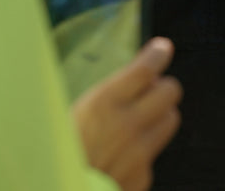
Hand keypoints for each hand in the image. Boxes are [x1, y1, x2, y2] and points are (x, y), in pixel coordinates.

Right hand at [72, 37, 182, 190]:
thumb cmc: (55, 155)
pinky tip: (123, 154)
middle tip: (150, 89)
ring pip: (170, 119)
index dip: (157, 55)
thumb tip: (133, 79)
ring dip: (159, 114)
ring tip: (140, 118)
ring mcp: (139, 152)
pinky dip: (143, 149)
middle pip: (170, 91)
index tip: (161, 49)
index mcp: (103, 104)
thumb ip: (103, 96)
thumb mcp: (68, 115)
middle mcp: (127, 125)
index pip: (145, 69)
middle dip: (161, 86)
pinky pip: (153, 153)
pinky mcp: (143, 175)